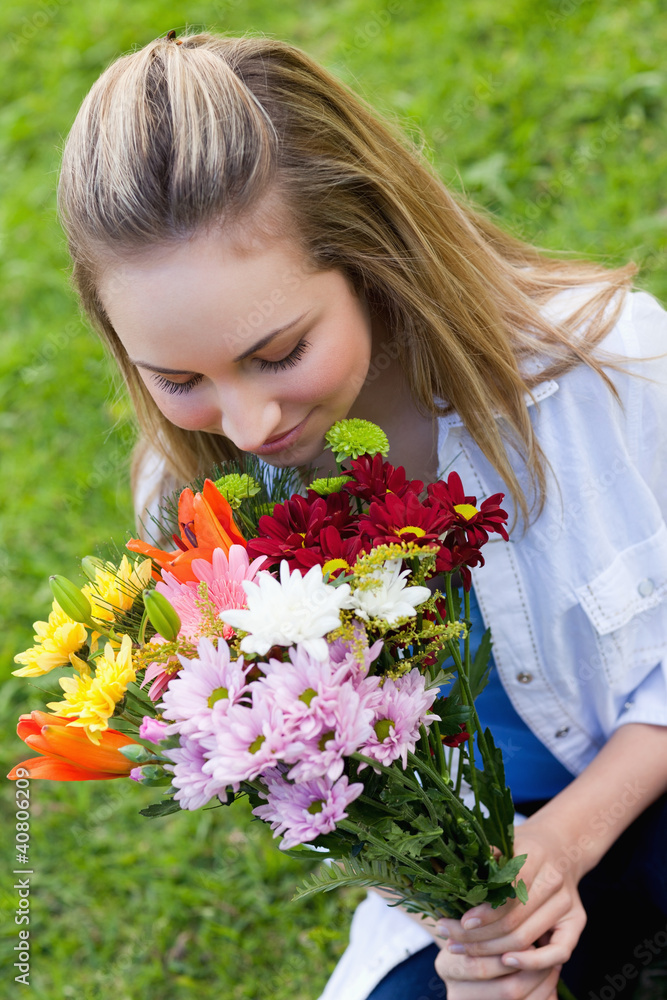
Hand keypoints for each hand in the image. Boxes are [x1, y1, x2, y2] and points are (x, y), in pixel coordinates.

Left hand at [433, 816, 586, 997]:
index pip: (506, 893)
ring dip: (493, 951)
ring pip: (527, 938)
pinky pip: (558, 953)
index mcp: (534, 856)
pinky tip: (507, 962)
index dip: (483, 913)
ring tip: (463, 952)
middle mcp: (553, 880)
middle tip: (450, 942)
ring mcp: (567, 903)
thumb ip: (482, 856)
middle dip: (478, 937)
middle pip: (513, 922)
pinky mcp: (576, 922)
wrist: (561, 846)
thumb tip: (445, 867)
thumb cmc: (521, 846)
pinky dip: (532, 962)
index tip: (460, 923)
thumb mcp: (501, 841)